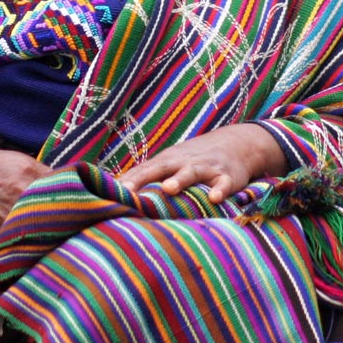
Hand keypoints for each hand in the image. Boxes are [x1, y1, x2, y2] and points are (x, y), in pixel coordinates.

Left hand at [117, 124, 285, 203]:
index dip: (126, 183)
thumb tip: (112, 192)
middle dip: (144, 179)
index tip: (106, 194)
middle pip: (161, 169)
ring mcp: (205, 169)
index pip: (142, 171)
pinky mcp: (227, 177)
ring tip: (169, 189)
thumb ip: (146, 177)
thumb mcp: (170, 163)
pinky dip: (220, 191)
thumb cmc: (193, 160)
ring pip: (191, 174)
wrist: (236, 144)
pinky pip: (223, 184)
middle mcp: (183, 163)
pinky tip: (215, 199)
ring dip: (180, 180)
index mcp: (167, 162)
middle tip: (126, 191)